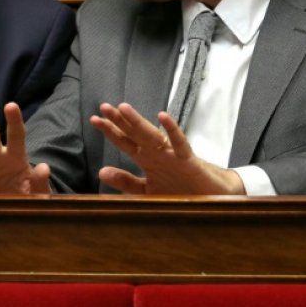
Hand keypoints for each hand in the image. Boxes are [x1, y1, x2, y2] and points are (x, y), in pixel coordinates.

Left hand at [90, 102, 244, 194]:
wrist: (210, 199)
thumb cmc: (179, 191)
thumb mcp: (147, 190)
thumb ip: (125, 182)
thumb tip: (101, 172)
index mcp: (147, 159)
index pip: (125, 142)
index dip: (111, 131)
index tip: (94, 119)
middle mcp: (157, 153)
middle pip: (135, 134)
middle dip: (120, 121)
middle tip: (104, 107)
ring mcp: (172, 155)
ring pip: (153, 135)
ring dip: (138, 122)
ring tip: (123, 108)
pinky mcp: (188, 161)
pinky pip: (180, 144)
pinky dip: (172, 131)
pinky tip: (163, 117)